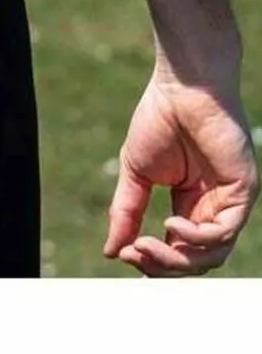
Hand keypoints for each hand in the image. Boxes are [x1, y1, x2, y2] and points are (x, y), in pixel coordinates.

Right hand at [104, 69, 257, 275]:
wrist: (181, 89)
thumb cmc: (159, 121)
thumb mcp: (135, 174)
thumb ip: (125, 212)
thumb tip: (111, 252)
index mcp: (191, 204)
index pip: (178, 249)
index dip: (153, 259)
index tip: (124, 252)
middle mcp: (214, 208)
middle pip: (196, 260)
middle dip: (163, 264)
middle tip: (134, 253)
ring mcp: (231, 202)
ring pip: (213, 254)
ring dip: (177, 257)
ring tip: (147, 245)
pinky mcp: (243, 192)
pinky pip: (224, 231)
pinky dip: (197, 237)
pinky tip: (172, 223)